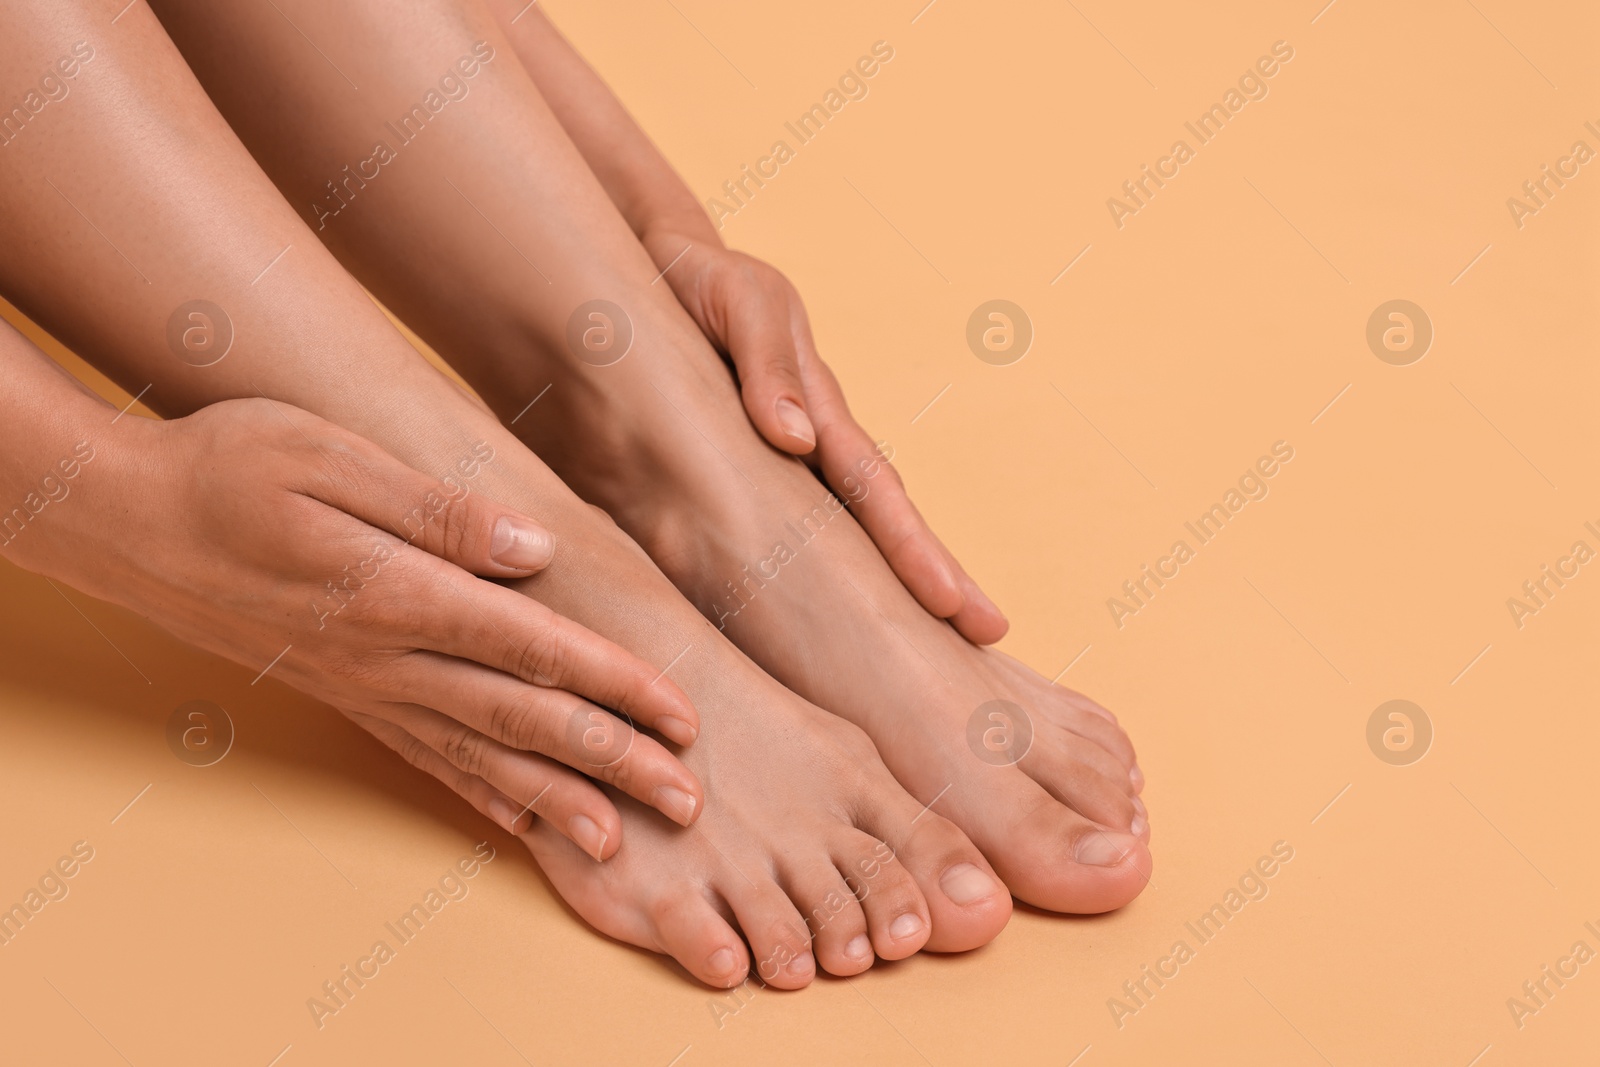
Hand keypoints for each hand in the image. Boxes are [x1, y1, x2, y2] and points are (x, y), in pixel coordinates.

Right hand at [38, 398, 703, 859]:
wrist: (126, 520)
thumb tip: (532, 547)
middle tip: (686, 799)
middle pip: (521, 717)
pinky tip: (519, 821)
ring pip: (479, 754)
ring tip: (621, 837)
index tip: (682, 715)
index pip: (532, 647)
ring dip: (556, 796)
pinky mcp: (345, 695)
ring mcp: (364, 685)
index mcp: (397, 591)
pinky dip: (478, 793)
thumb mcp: (331, 456)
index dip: (614, 683)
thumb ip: (436, 509)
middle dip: (611, 759)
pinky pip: (424, 756)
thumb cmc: (231, 466)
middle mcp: (387, 656)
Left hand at [644, 231, 1008, 643]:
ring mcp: (786, 461)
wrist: (662, 265)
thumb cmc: (705, 282)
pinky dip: (813, 577)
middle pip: (882, 523)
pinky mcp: (743, 471)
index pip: (876, 492)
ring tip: (930, 644)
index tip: (955, 606)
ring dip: (886, 586)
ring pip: (841, 536)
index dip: (916, 552)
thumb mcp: (738, 304)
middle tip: (989, 635)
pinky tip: (825, 623)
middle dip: (935, 580)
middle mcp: (815, 446)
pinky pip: (782, 533)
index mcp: (821, 412)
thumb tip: (796, 440)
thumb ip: (766, 367)